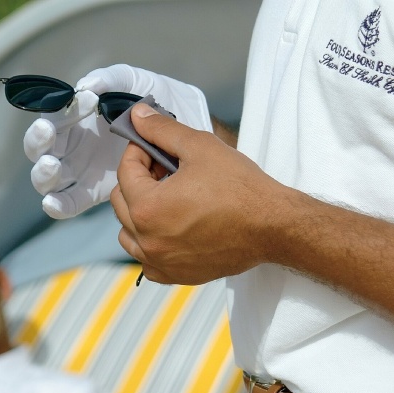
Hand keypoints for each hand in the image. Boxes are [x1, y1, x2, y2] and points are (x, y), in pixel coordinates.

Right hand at [23, 64, 212, 218]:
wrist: (189, 132)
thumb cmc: (161, 101)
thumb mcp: (138, 83)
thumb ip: (114, 80)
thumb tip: (88, 87)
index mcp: (79, 117)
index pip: (54, 116)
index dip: (55, 110)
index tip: (72, 106)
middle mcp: (76, 144)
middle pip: (43, 147)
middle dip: (40, 141)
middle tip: (47, 133)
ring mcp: (83, 170)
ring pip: (52, 178)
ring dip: (45, 174)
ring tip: (52, 166)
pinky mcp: (94, 192)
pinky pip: (70, 202)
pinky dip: (59, 205)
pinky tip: (56, 203)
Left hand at [110, 103, 288, 284]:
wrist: (272, 226)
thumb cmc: (240, 188)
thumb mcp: (200, 147)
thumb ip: (162, 130)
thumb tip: (137, 116)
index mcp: (148, 207)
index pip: (125, 171)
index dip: (138, 151)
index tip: (154, 147)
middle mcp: (147, 239)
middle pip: (122, 202)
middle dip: (138, 180)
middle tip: (163, 169)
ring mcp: (160, 261)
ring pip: (129, 234)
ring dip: (139, 213)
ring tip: (166, 199)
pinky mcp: (174, 275)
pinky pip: (146, 260)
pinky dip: (150, 244)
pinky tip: (170, 229)